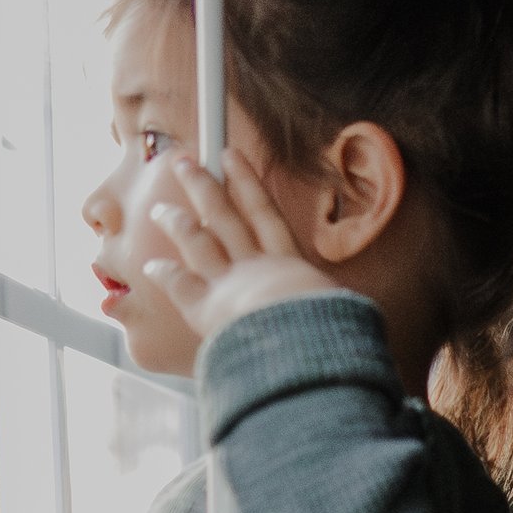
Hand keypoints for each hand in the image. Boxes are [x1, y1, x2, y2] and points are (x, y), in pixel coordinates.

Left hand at [140, 144, 342, 340]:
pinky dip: (164, 274)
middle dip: (203, 186)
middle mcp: (256, 268)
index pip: (265, 215)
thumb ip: (337, 310)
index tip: (233, 158)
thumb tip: (361, 321)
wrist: (303, 353)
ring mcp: (230, 286)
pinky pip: (180, 286)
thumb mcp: (342, 316)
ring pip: (198, 243)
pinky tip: (150, 266)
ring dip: (177, 222)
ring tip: (161, 208)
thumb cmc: (329, 339)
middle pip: (225, 217)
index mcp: (291, 267)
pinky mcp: (208, 311)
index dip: (247, 183)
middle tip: (187, 162)